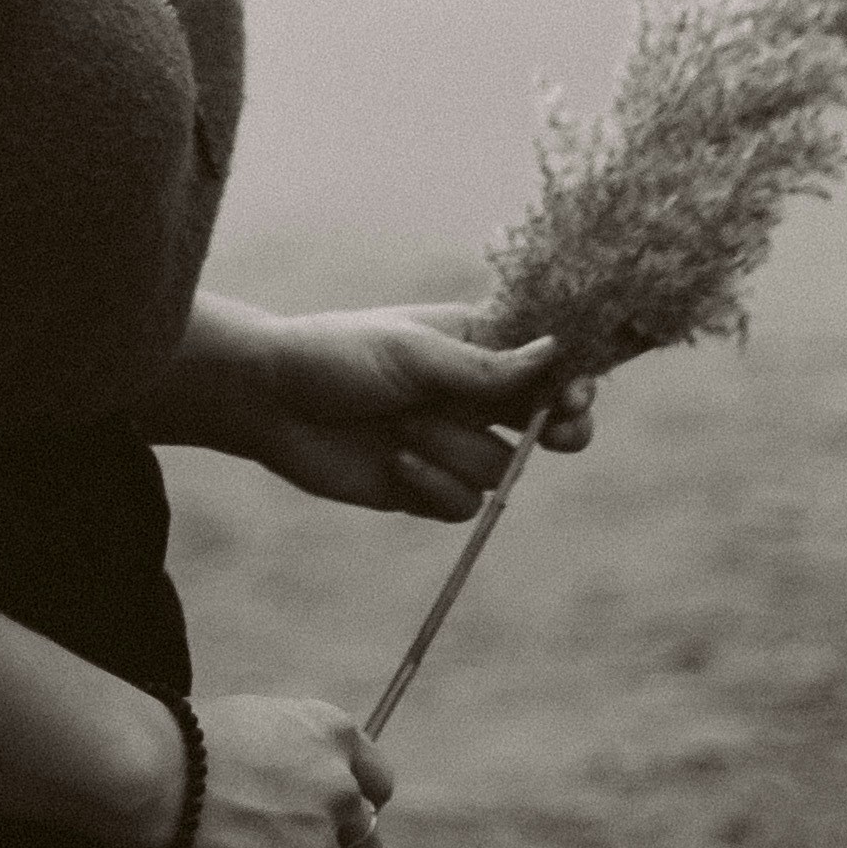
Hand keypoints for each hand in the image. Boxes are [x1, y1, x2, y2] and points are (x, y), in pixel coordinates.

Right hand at [158, 694, 394, 847]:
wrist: (142, 772)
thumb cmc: (172, 745)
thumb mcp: (250, 725)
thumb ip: (286, 760)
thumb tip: (284, 802)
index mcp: (328, 734)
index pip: (378, 784)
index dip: (351, 815)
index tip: (324, 829)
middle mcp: (337, 789)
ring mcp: (317, 847)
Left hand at [179, 301, 598, 519]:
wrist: (270, 404)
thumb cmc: (337, 357)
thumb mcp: (412, 354)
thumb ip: (485, 365)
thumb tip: (557, 353)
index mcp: (478, 343)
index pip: (550, 360)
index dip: (573, 379)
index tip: (577, 392)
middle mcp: (475, 394)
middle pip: (550, 420)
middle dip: (558, 429)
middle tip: (555, 433)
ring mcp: (454, 442)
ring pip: (500, 467)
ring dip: (454, 451)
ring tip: (403, 425)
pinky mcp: (428, 487)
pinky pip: (465, 504)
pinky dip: (434, 487)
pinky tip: (396, 463)